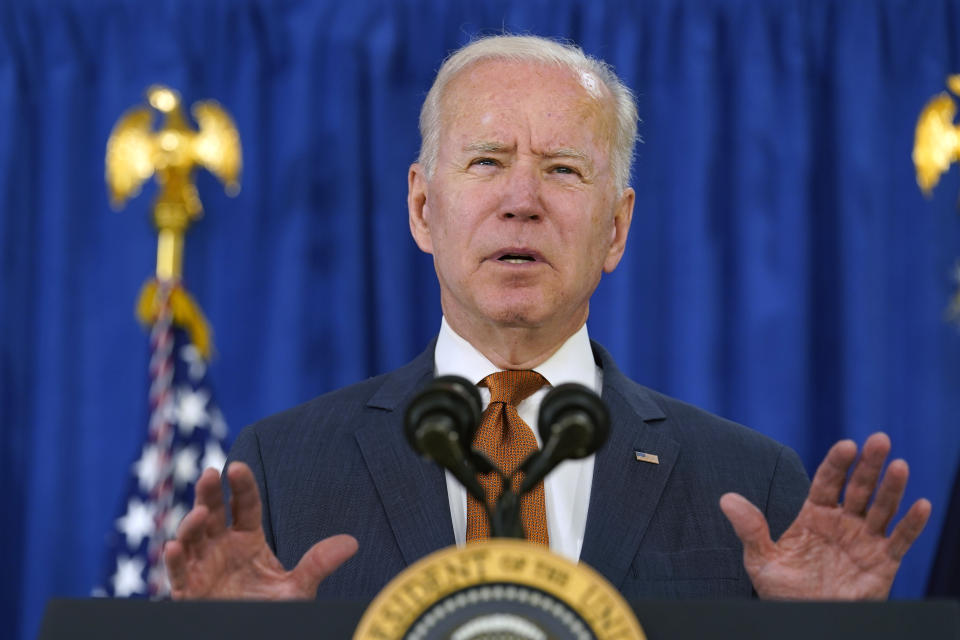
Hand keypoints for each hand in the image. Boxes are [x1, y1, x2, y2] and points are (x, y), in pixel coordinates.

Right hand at [164, 462, 357, 598]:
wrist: (254, 636)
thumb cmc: (272, 610)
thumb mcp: (298, 588)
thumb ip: (318, 564)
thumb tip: (351, 543)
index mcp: (247, 538)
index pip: (245, 505)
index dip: (241, 486)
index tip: (238, 467)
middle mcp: (222, 547)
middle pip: (213, 513)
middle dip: (209, 493)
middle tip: (209, 473)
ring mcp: (203, 567)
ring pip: (191, 539)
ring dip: (191, 524)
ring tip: (198, 515)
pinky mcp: (189, 591)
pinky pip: (177, 574)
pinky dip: (173, 561)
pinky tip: (172, 547)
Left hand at [719, 432, 930, 599]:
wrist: (805, 620)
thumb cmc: (783, 591)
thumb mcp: (762, 560)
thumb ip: (750, 529)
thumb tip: (726, 499)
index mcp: (814, 515)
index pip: (827, 482)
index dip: (837, 463)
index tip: (846, 445)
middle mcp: (842, 523)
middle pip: (858, 488)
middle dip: (869, 464)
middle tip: (879, 440)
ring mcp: (863, 541)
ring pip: (881, 509)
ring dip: (892, 488)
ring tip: (899, 466)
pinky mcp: (882, 563)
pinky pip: (900, 540)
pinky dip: (911, 524)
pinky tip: (920, 505)